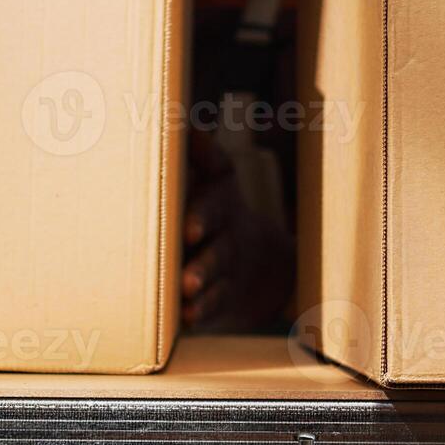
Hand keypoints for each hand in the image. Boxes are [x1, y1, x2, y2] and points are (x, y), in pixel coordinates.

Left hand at [181, 132, 297, 332]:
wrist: (259, 264)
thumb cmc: (219, 210)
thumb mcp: (218, 180)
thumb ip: (204, 156)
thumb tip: (190, 127)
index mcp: (220, 202)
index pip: (216, 200)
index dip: (205, 212)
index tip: (191, 226)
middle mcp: (226, 235)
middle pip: (218, 243)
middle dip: (204, 245)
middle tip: (188, 247)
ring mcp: (226, 268)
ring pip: (216, 274)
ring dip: (201, 279)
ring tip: (185, 288)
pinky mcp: (221, 296)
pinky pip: (215, 302)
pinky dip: (203, 310)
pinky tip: (188, 317)